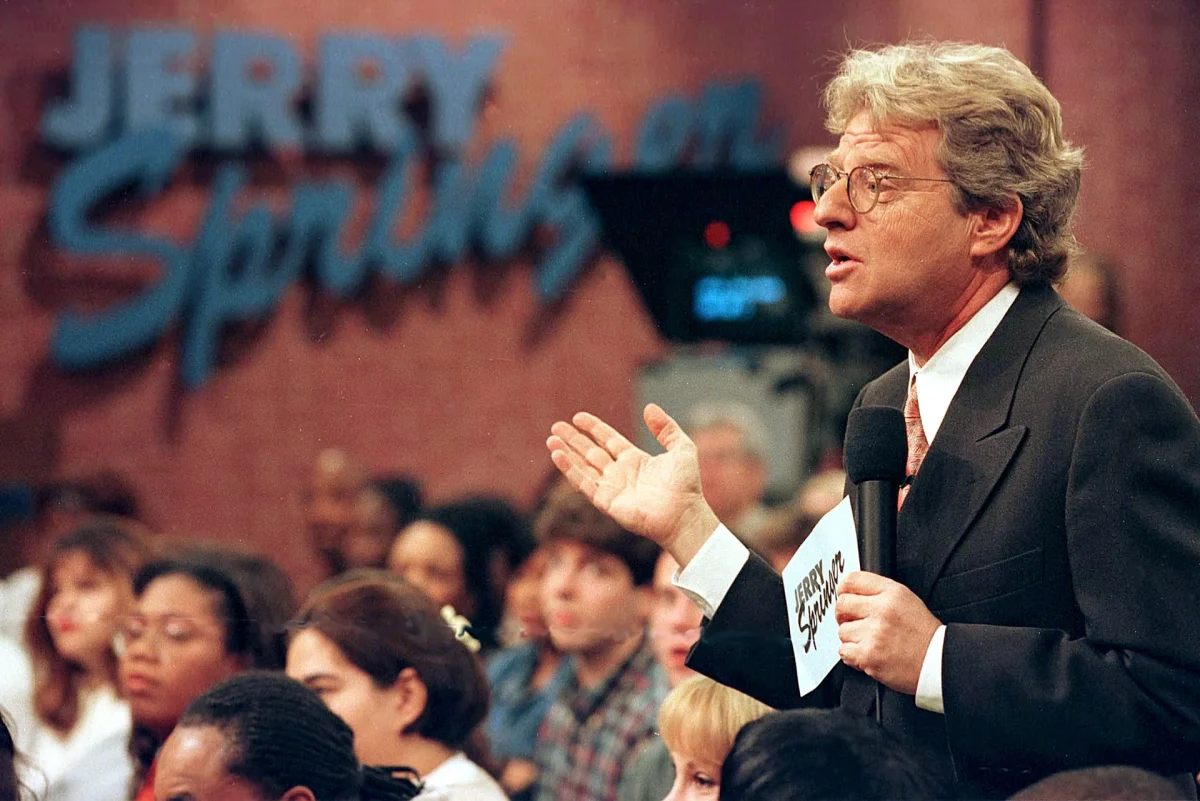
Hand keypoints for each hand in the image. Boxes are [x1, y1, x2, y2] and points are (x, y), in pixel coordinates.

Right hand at [547, 404, 718, 565]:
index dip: (593, 428)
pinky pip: (584, 483)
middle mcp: (620, 473)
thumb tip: (649, 407)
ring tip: (551, 440)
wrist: (684, 514)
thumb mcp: (682, 448)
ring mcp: (612, 488)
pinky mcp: (606, 501)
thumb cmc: (687, 485)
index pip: (608, 440)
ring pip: (583, 467)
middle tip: (556, 426)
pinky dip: (570, 470)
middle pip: (590, 452)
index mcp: (635, 460)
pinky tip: (558, 456)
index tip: (578, 417)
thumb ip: (666, 428)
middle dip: (573, 439)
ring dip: (566, 454)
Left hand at [835, 571, 940, 694]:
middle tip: (855, 622)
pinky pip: (844, 651)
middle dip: (845, 615)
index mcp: (891, 593)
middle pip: (842, 604)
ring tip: (870, 641)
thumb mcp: (906, 600)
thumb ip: (879, 593)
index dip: (844, 590)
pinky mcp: (868, 655)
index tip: (844, 596)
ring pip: (842, 630)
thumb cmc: (923, 634)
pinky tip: (868, 653)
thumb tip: (852, 593)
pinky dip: (853, 655)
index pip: (852, 581)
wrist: (937, 661)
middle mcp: (881, 610)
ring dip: (852, 638)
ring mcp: (874, 633)